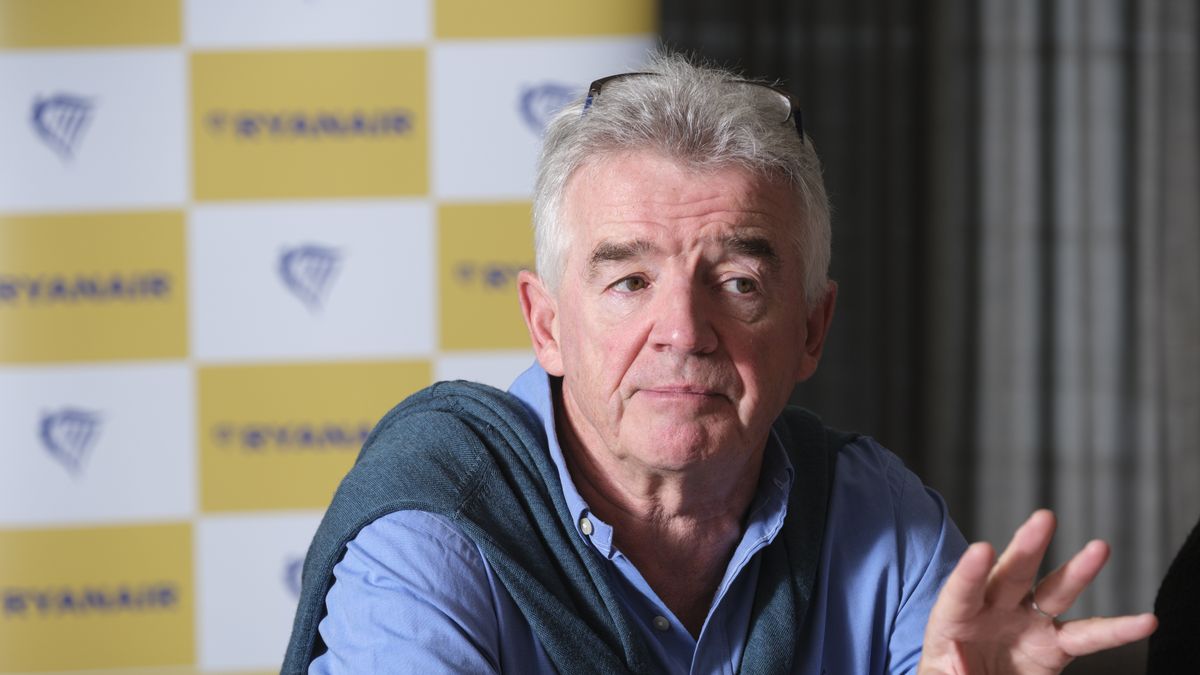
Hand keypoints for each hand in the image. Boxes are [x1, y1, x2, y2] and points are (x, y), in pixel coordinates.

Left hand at [917, 509, 1156, 673]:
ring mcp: (1026, 623)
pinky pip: (1088, 636)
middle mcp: (993, 611)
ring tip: (1099, 548)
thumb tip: (962, 663)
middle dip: (1027, 547)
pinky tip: (1143, 621)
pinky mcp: (1054, 645)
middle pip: (1010, 574)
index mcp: (954, 618)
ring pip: (1054, 591)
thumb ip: (951, 671)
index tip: (982, 549)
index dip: (971, 571)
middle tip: (1043, 519)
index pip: (962, 591)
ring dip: (1077, 570)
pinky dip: (1117, 629)